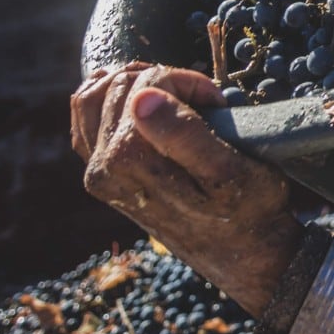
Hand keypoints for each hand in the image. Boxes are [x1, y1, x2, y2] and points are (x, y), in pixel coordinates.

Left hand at [72, 63, 302, 315]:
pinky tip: (146, 105)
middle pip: (118, 84)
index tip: (217, 104)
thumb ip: (184, 134)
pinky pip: (86, 116)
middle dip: (165, 80)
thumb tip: (142, 98)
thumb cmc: (247, 207)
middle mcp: (102, 168)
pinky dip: (112, 98)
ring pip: (95, 94)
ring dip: (140, 84)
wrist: (241, 253)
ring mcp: (96, 172)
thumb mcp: (229, 170)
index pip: (144, 83)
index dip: (187, 82)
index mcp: (130, 162)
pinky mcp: (100, 173)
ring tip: (179, 102)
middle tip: (204, 104)